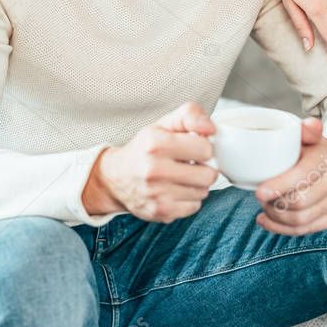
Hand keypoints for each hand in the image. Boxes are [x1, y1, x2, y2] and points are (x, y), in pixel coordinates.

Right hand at [82, 102, 218, 221]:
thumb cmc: (143, 150)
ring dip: (196, 184)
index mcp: (155, 143)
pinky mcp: (161, 212)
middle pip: (208, 174)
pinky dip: (189, 199)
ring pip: (203, 192)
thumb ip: (189, 115)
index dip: (202, 147)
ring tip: (180, 177)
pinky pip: (194, 207)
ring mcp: (157, 194)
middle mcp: (154, 170)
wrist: (115, 178)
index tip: (192, 147)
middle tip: (190, 164)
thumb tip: (210, 128)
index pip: (205, 148)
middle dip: (203, 168)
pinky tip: (175, 190)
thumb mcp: (163, 124)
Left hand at [254, 117, 326, 234]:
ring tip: (263, 207)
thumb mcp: (308, 137)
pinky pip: (306, 230)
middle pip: (299, 203)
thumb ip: (306, 130)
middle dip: (274, 203)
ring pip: (301, 220)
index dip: (279, 187)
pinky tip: (266, 220)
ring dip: (276, 217)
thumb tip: (309, 124)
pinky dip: (281, 229)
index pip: (302, 178)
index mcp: (324, 161)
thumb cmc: (313, 151)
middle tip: (259, 196)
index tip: (259, 192)